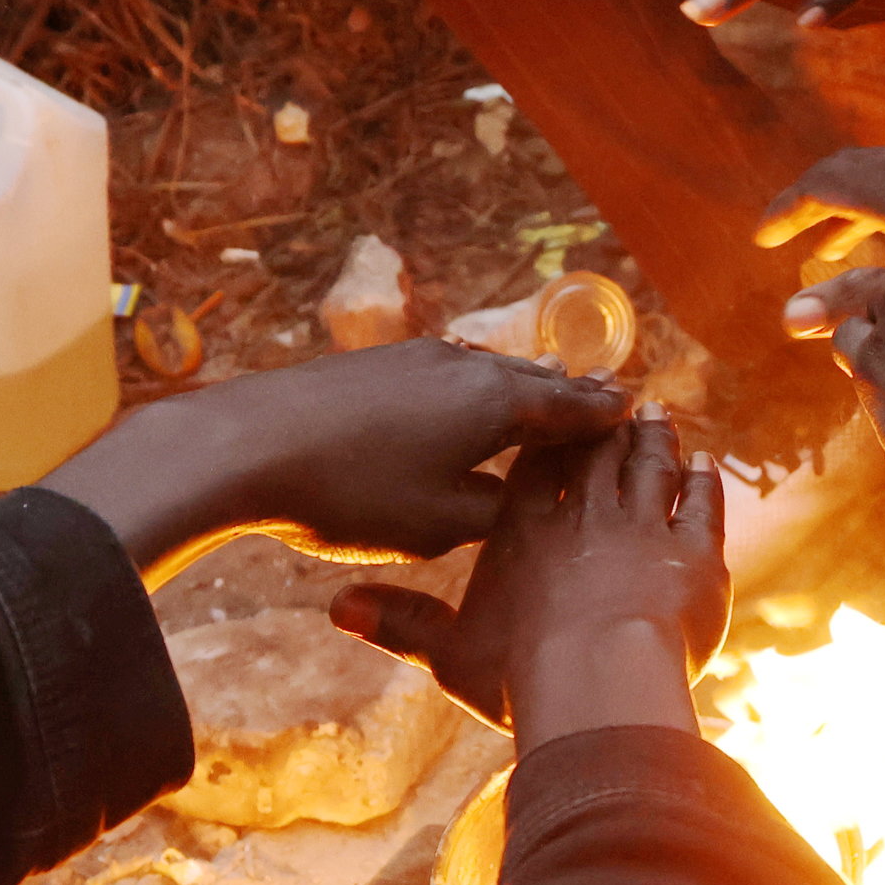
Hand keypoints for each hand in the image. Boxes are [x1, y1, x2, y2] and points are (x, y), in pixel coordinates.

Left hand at [36, 342, 631, 582]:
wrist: (245, 446)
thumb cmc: (350, 493)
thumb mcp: (440, 525)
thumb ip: (495, 514)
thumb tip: (519, 506)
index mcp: (497, 404)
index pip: (572, 407)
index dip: (605, 417)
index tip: (639, 416)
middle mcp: (465, 368)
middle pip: (534, 380)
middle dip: (569, 395)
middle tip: (605, 398)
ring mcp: (416, 359)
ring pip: (486, 372)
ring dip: (516, 387)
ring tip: (540, 391)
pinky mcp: (371, 366)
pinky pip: (443, 374)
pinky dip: (469, 390)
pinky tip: (458, 399)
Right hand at [334, 413, 727, 741]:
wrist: (595, 687)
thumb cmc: (520, 676)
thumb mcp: (448, 652)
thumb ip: (399, 624)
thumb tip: (335, 608)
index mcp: (525, 532)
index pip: (535, 468)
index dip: (548, 435)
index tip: (553, 406)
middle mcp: (583, 517)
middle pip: (595, 455)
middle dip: (605, 423)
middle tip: (617, 394)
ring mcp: (642, 528)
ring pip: (649, 466)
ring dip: (654, 439)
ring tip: (656, 415)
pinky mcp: (693, 552)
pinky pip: (701, 503)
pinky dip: (703, 479)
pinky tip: (703, 462)